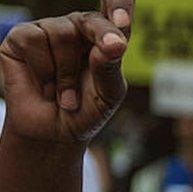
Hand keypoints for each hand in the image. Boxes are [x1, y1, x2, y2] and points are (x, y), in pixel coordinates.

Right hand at [0, 1, 131, 144]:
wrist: (54, 133)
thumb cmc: (87, 109)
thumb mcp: (109, 93)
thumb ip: (111, 67)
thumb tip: (114, 42)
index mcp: (105, 37)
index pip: (116, 10)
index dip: (120, 3)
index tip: (124, 15)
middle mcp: (77, 28)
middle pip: (91, 20)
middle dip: (102, 35)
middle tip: (113, 47)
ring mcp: (49, 30)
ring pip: (63, 32)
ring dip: (67, 72)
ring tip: (66, 96)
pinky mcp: (22, 37)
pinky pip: (34, 39)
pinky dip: (45, 70)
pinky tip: (47, 87)